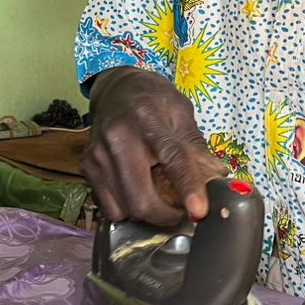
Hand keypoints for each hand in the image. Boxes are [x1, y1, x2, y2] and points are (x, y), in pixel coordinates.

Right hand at [80, 67, 227, 225]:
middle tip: (181, 211)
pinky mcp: (87, 167)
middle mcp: (118, 138)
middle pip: (140, 198)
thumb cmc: (152, 99)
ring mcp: (98, 155)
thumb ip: (195, 146)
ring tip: (159, 197)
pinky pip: (110, 207)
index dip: (187, 187)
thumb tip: (216, 179)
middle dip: (165, 216)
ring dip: (147, 214)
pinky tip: (138, 191)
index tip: (200, 211)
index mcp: (147, 119)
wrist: (115, 88)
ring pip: (124, 209)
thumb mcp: (181, 111)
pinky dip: (128, 209)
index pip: (171, 157)